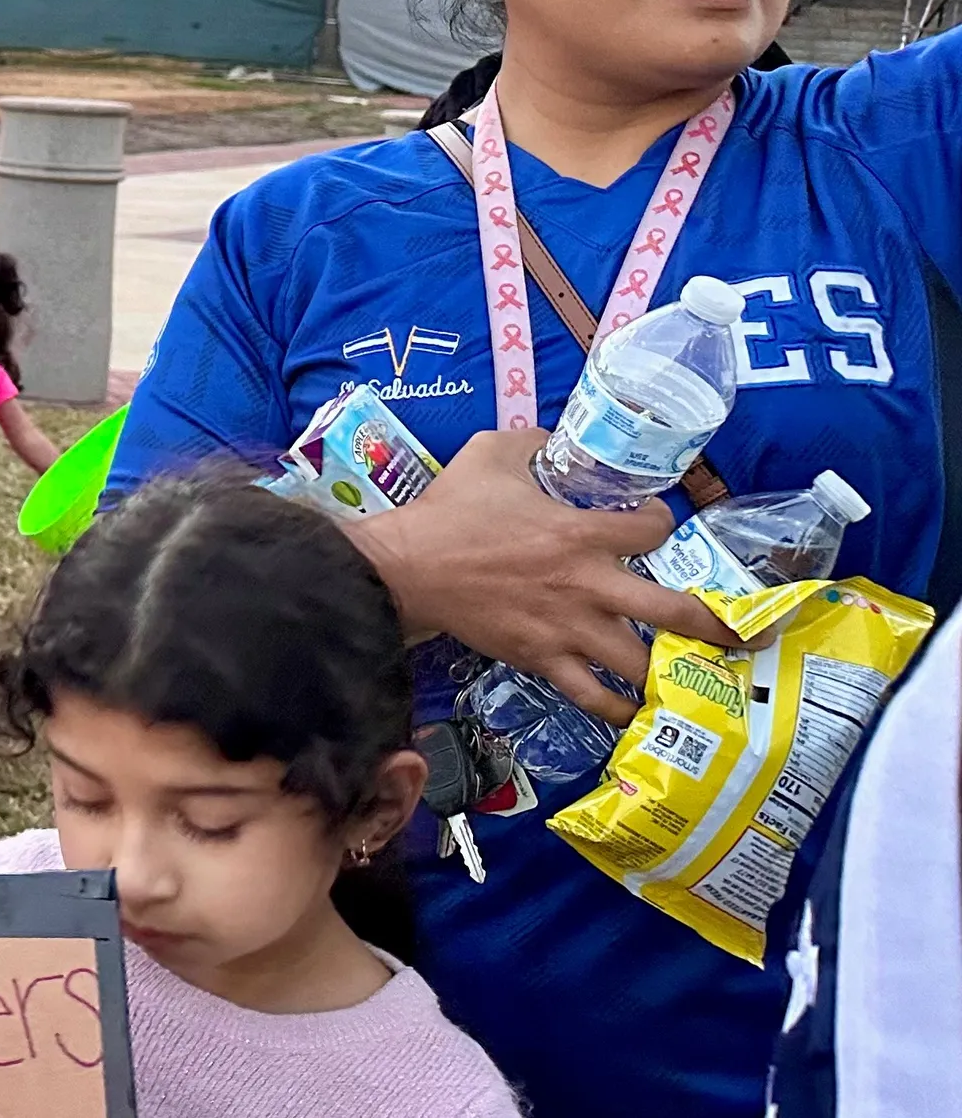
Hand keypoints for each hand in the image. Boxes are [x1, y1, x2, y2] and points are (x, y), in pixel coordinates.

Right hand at [352, 425, 741, 723]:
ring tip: (701, 683)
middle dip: (719, 625)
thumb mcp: (491, 452)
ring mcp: (569, 628)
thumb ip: (532, 442)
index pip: (656, 528)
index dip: (663, 521)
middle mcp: (589, 584)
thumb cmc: (449, 510)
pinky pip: (592, 696)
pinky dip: (619, 709)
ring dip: (674, 674)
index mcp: (582, 531)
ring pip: (640, 661)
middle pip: (674, 610)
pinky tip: (639, 716)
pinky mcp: (542, 658)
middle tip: (750, 635)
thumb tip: (554, 440)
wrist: (405, 568)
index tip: (654, 522)